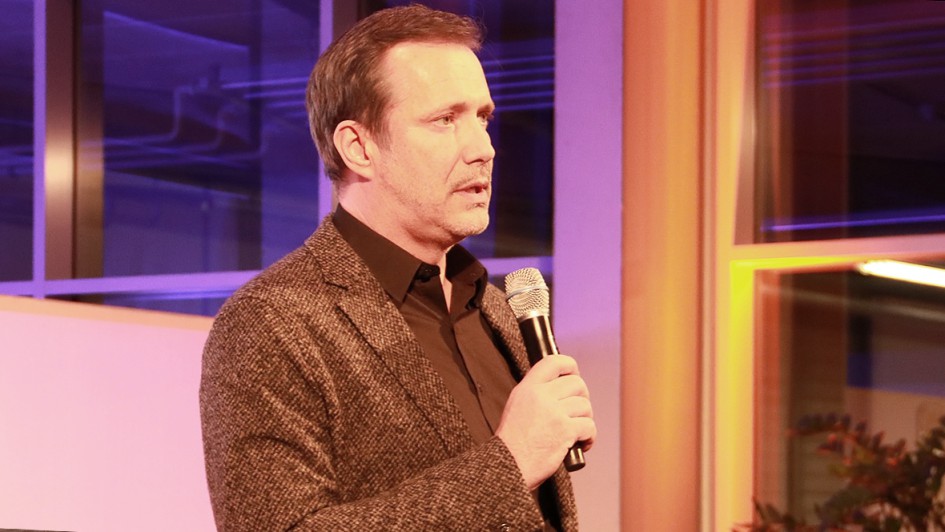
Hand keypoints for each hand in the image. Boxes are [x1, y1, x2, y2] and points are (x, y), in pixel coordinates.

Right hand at [495, 355, 595, 489]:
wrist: (508, 466)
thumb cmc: (512, 442)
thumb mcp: (517, 405)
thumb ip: (537, 393)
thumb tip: (563, 386)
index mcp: (527, 388)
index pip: (554, 361)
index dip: (570, 366)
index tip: (574, 375)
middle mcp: (541, 396)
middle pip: (577, 384)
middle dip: (582, 397)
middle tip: (577, 411)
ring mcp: (554, 413)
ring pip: (585, 406)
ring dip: (585, 420)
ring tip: (576, 432)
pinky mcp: (565, 431)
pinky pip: (589, 426)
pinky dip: (589, 437)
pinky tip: (581, 444)